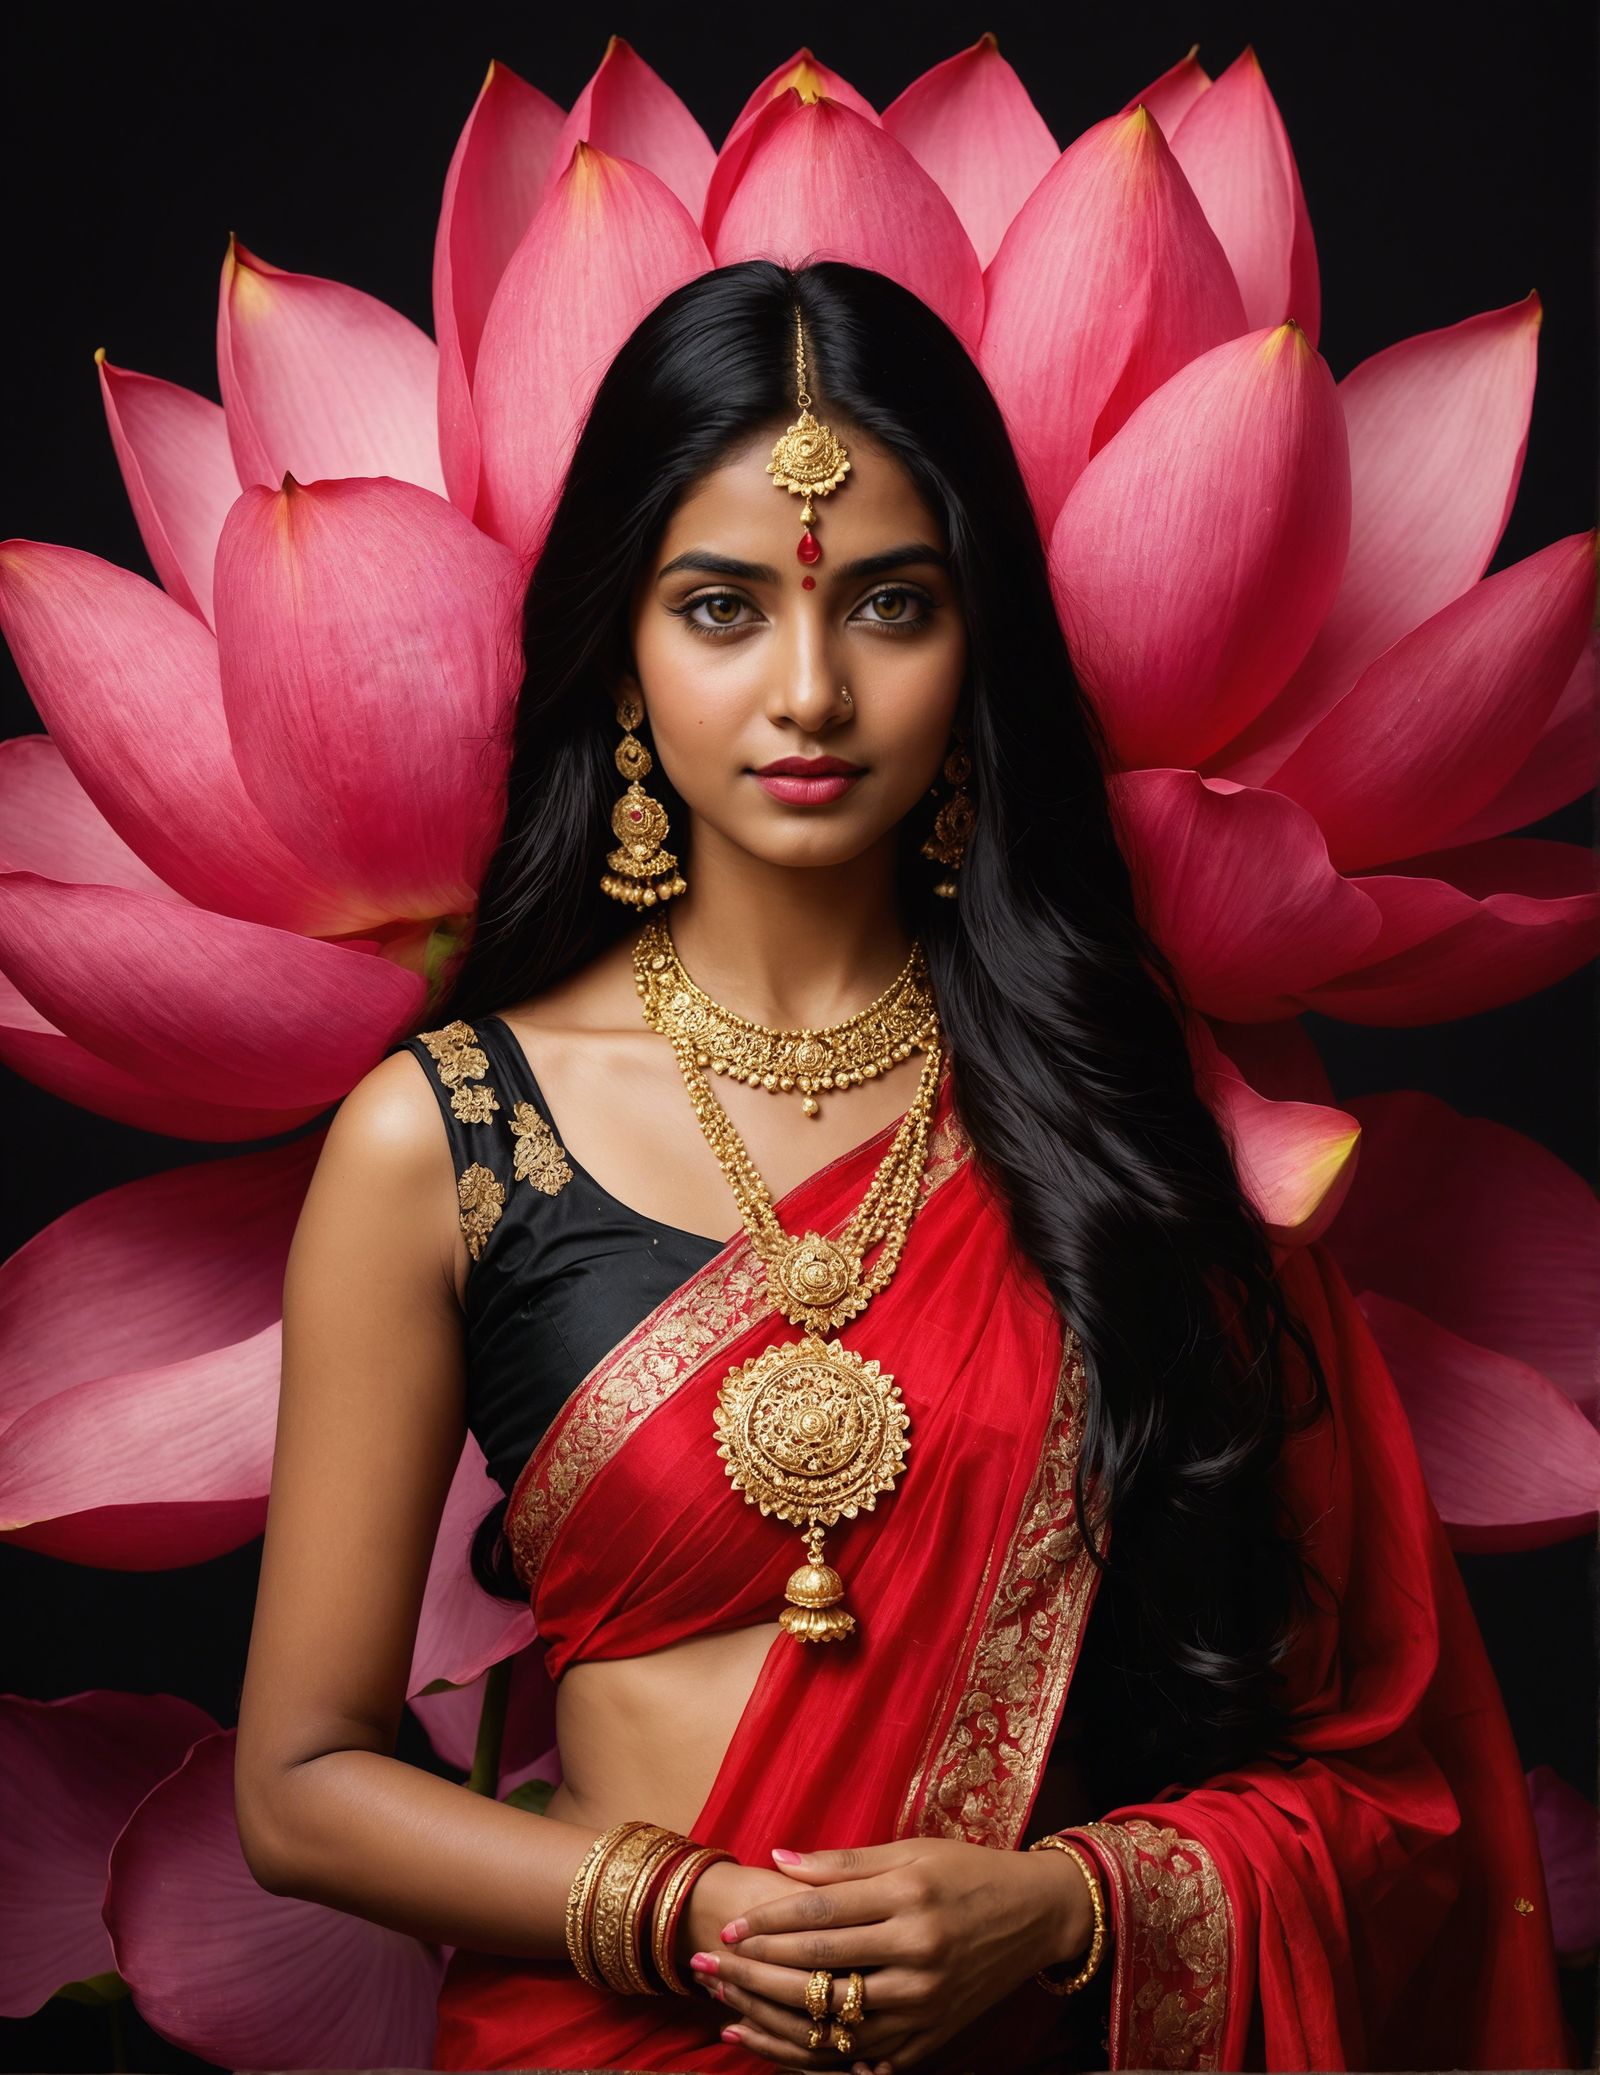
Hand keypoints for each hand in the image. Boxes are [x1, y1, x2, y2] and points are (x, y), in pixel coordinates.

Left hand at [686, 1836, 1095, 2070]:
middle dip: (758, 1965)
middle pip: (821, 1964)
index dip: (771, 1920)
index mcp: (910, 1897)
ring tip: (729, 2007)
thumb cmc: (966, 1872)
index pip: (823, 1912)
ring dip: (775, 2013)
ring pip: (835, 2018)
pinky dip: (816, 2051)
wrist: (1036, 1916)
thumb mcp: (911, 1851)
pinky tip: (776, 2043)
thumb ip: (843, 1862)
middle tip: (712, 1964)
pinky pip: (863, 2055)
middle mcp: (918, 1952)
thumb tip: (779, 1857)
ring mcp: (926, 2002)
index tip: (731, 1928)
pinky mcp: (931, 2038)